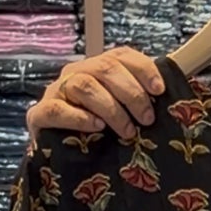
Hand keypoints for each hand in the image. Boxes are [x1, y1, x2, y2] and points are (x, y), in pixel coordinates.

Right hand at [25, 47, 164, 143]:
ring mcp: (56, 92)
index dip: (143, 69)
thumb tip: (171, 96)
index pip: (121, 55)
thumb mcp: (122, 114)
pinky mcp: (39, 114)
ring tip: (126, 130)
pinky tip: (96, 127)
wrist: (58, 155)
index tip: (160, 90)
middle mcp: (76, 73)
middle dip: (131, 93)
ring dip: (111, 107)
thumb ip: (139, 100)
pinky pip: (56, 109)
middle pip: (105, 68)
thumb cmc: (96, 134)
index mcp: (98, 68)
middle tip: (147, 119)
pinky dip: (78, 117)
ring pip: (84, 85)